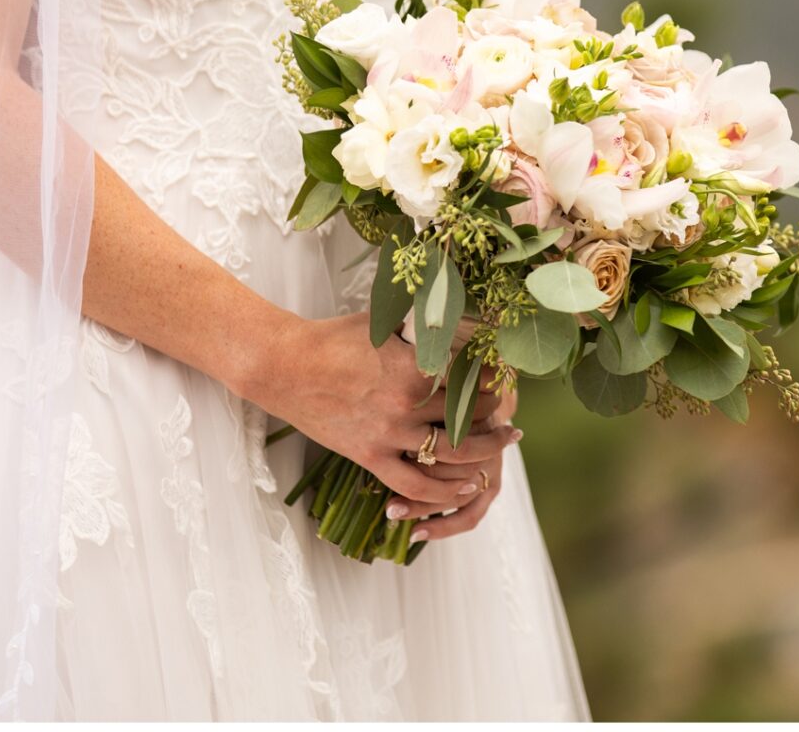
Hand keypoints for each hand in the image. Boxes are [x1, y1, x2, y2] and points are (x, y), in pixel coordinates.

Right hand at [245, 311, 518, 530]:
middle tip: (511, 415)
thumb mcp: (384, 322)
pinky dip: (440, 492)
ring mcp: (388, 436)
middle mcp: (407, 405)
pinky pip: (414, 485)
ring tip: (502, 448)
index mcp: (415, 366)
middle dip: (495, 417)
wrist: (286, 367)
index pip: (470, 379)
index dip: (493, 380)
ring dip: (482, 456)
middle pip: (467, 418)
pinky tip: (462, 488)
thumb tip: (450, 306)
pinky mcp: (369, 458)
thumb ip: (419, 325)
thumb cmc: (335, 337)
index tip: (509, 378)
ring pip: (449, 456)